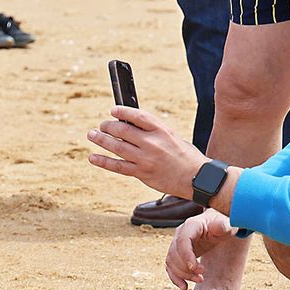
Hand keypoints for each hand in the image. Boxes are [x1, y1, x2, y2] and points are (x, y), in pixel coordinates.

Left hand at [86, 105, 205, 198]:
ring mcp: (145, 159)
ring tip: (92, 134)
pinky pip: (117, 166)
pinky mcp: (141, 173)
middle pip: (123, 131)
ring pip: (117, 147)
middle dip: (108, 126)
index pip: (138, 116)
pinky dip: (103, 161)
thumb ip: (152, 132)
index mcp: (162, 131)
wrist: (197, 178)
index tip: (113, 110)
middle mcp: (153, 143)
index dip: (123, 112)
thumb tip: (129, 126)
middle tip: (102, 125)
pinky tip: (93, 157)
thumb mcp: (172, 137)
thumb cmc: (185, 156)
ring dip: (101, 140)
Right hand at [166, 211, 236, 289]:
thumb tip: (219, 227)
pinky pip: (170, 267)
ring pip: (171, 262)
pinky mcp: (178, 254)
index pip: (182, 241)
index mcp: (191, 226)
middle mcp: (180, 234)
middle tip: (201, 276)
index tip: (195, 268)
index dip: (186, 256)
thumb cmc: (223, 225)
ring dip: (182, 274)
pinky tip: (184, 286)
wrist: (218, 227)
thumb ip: (223, 226)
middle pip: (174, 254)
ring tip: (199, 280)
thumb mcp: (227, 225)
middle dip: (186, 269)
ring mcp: (177, 245)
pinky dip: (175, 278)